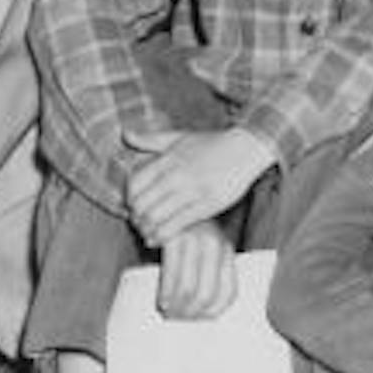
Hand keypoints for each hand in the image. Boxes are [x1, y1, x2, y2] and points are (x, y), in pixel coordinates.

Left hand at [124, 127, 273, 247]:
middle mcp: (179, 174)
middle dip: (135, 217)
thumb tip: (125, 134)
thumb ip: (151, 139)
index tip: (132, 204)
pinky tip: (157, 239)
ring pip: (156, 218)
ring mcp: (193, 191)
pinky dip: (161, 236)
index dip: (129, 198)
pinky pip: (176, 226)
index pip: (135, 183)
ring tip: (146, 231)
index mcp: (170, 158)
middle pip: (142, 204)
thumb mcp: (180, 137)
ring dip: (146, 229)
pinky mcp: (207, 206)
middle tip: (137, 221)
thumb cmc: (213, 143)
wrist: (247, 149)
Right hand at [156, 220, 236, 319]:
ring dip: (175, 308)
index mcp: (226, 250)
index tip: (197, 320)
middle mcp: (215, 244)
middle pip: (206, 296)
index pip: (228, 294)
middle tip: (176, 320)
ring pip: (188, 289)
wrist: (164, 203)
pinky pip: (171, 275)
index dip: (211, 314)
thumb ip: (205, 276)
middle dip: (189, 315)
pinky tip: (161, 301)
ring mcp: (195, 240)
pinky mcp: (175, 237)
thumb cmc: (182, 237)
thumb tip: (202, 316)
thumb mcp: (200, 253)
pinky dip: (166, 294)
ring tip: (167, 313)